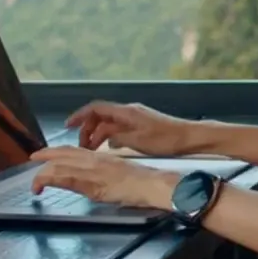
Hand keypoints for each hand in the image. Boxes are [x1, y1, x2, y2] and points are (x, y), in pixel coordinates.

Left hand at [30, 147, 179, 209]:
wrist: (150, 184)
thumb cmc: (139, 181)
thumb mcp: (116, 173)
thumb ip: (101, 173)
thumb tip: (90, 179)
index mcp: (99, 157)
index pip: (72, 150)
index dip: (56, 151)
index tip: (45, 155)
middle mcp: (92, 159)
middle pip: (63, 154)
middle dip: (45, 156)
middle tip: (32, 159)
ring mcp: (90, 170)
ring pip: (60, 166)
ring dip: (43, 174)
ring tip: (33, 182)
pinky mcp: (90, 183)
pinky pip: (66, 179)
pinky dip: (50, 180)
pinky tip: (41, 184)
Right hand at [66, 100, 197, 156]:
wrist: (189, 137)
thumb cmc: (166, 139)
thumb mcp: (138, 140)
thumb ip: (116, 137)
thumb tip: (101, 137)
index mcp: (126, 112)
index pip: (96, 108)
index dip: (80, 116)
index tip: (68, 125)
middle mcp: (129, 111)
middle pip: (100, 116)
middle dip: (87, 129)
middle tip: (82, 146)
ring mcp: (135, 117)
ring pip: (109, 123)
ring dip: (98, 134)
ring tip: (92, 149)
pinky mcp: (141, 125)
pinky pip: (119, 128)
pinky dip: (110, 136)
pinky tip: (109, 148)